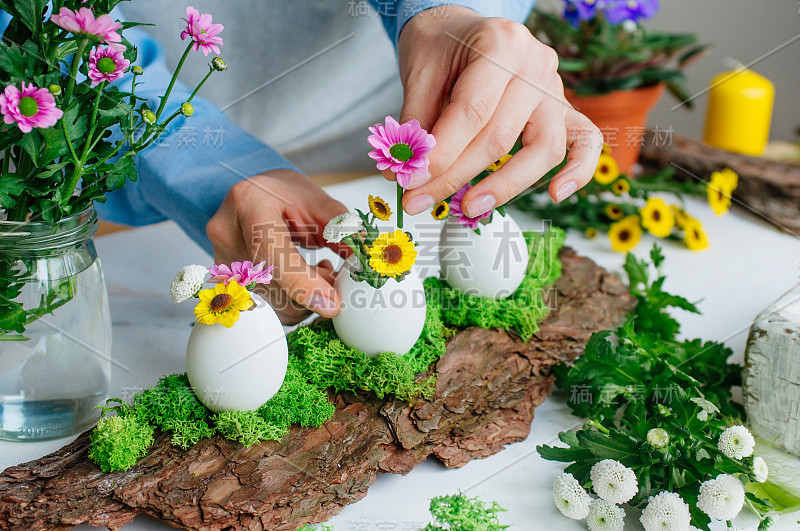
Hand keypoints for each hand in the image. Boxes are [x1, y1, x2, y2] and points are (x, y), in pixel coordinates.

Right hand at [206, 170, 347, 324]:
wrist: (250, 197)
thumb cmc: (282, 195)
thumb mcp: (316, 201)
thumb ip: (340, 229)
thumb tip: (363, 260)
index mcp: (248, 203)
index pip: (271, 252)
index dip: (302, 283)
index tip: (332, 305)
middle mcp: (227, 234)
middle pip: (273, 285)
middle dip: (313, 291)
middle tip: (336, 274)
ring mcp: (222, 262)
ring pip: (270, 303)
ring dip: (305, 299)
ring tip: (320, 271)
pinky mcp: (226, 283)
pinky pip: (266, 306)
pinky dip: (291, 302)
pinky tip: (303, 280)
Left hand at [395, 7, 602, 216]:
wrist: (460, 28)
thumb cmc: (440, 47)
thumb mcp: (419, 74)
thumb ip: (417, 124)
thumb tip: (409, 175)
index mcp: (501, 44)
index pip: (472, 112)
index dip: (442, 154)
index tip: (412, 182)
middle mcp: (536, 64)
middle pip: (500, 137)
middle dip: (456, 176)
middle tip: (418, 200)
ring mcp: (555, 88)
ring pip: (543, 149)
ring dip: (504, 186)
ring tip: (469, 207)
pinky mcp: (563, 109)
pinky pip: (585, 142)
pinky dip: (578, 171)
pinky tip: (556, 195)